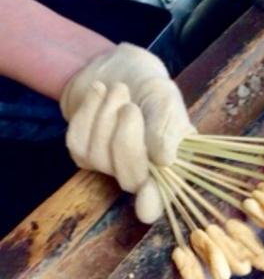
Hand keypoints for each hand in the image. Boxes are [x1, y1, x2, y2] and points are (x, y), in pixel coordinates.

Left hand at [60, 43, 192, 222]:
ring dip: (105, 116)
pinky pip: (77, 143)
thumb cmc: (152, 89)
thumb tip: (165, 160)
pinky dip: (87, 112)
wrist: (120, 70)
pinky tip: (99, 93)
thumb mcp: (168, 101)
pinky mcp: (85, 155)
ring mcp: (111, 168)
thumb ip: (169, 129)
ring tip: (118, 89)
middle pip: (130, 178)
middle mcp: (143, 174)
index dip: (153, 203)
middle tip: (130, 106)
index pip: (163, 196)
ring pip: (99, 157)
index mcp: (172, 166)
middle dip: (126, 139)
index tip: (145, 209)